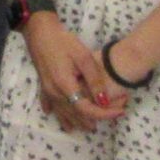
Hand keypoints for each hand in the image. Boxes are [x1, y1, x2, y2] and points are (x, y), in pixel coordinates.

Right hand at [20, 16, 127, 131]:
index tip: (120, 111)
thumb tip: (104, 101)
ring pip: (63, 113)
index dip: (105, 113)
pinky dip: (56, 113)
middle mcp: (55, 92)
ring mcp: (47, 90)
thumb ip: (94, 80)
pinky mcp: (43, 85)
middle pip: (75, 114)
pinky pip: (50, 104)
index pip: (87, 109)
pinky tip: (56, 116)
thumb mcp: (84, 57)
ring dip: (76, 121)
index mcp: (66, 86)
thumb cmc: (63, 42)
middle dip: (93, 119)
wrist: (40, 31)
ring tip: (89, 127)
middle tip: (110, 117)